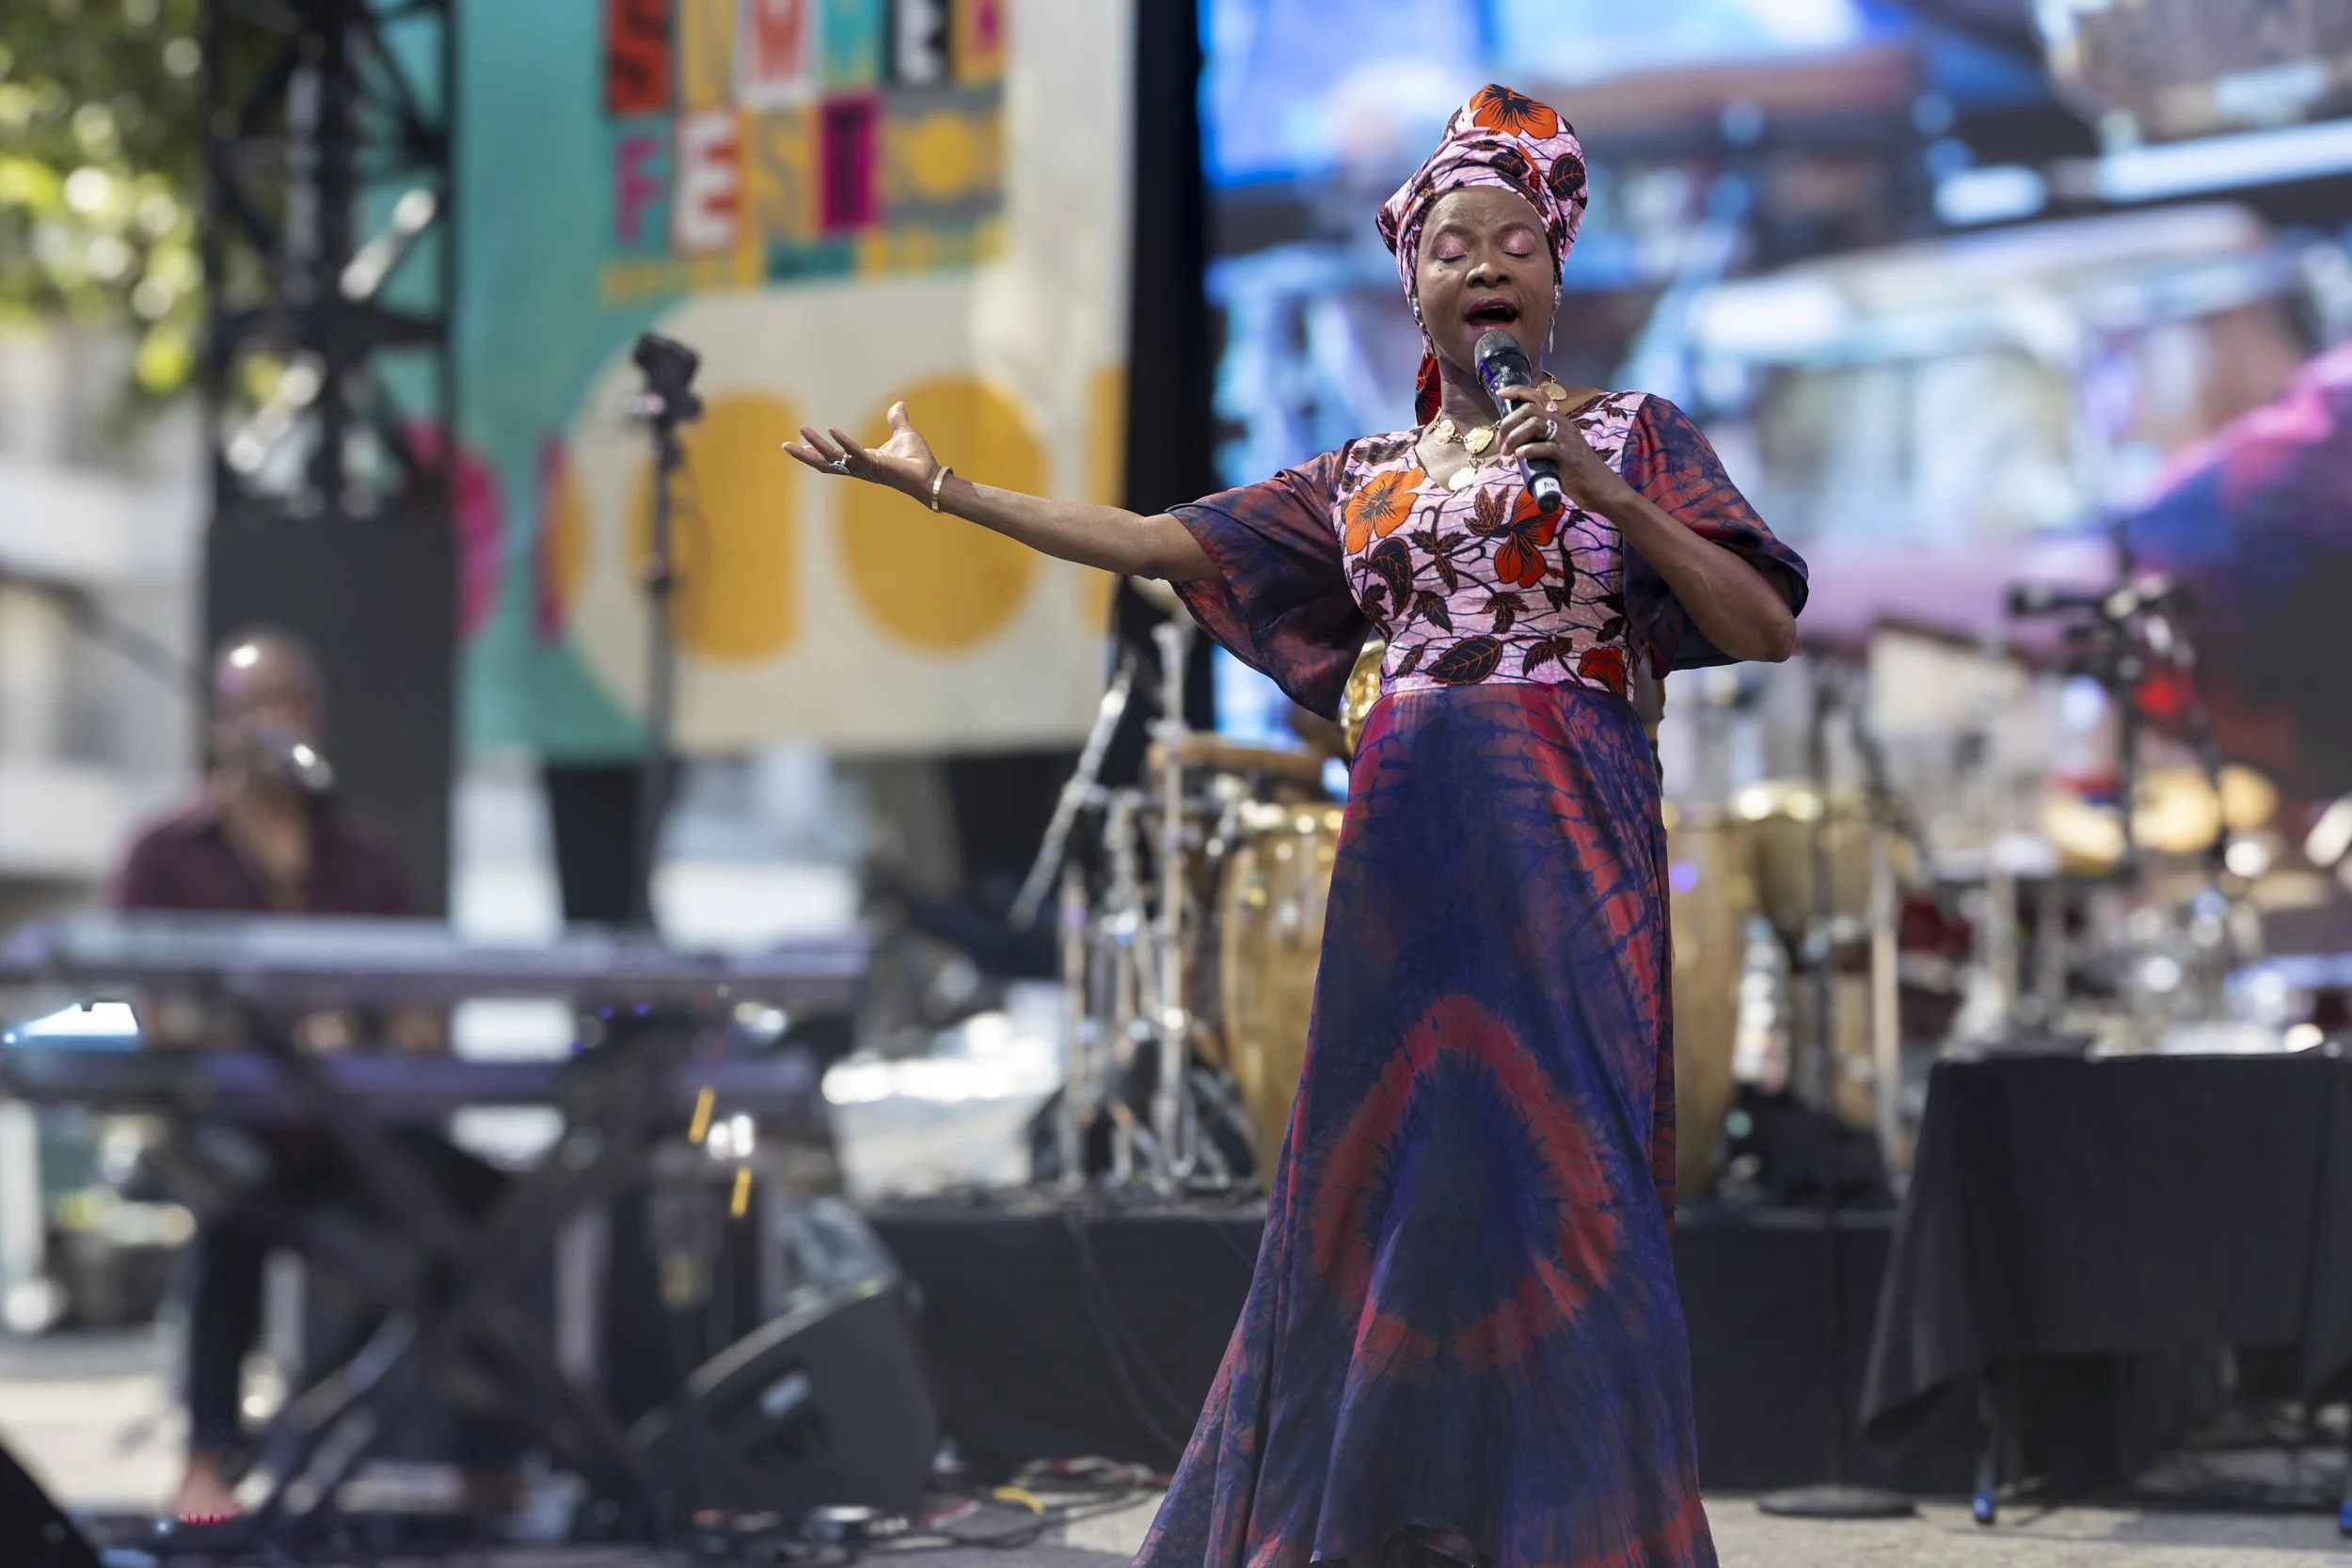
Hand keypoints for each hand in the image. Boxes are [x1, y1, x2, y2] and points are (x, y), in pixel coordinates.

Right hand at [785, 402, 938, 497]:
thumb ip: (897, 420)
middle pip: (825, 462)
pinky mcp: (875, 465)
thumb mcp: (903, 433)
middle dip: (804, 455)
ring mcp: (865, 467)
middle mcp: (859, 466)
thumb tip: (899, 404)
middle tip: (784, 446)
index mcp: (862, 460)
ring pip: (833, 458)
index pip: (832, 457)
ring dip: (816, 445)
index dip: (815, 450)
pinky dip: (843, 442)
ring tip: (801, 431)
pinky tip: (831, 430)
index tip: (798, 442)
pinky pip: (854, 453)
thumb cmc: (917, 460)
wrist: (930, 475)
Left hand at [1496, 385, 1633, 513]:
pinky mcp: (1568, 456)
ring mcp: (1566, 439)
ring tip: (1506, 453)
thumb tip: (1513, 446)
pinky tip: (1520, 456)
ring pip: (1535, 425)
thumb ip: (1538, 443)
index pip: (1538, 396)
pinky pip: (1546, 447)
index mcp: (1558, 420)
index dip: (1518, 391)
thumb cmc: (1574, 471)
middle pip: (1530, 409)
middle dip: (1509, 423)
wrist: (1599, 487)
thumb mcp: (1554, 451)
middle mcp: (1562, 425)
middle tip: (1500, 442)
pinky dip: (1529, 450)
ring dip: (1514, 437)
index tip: (1500, 394)